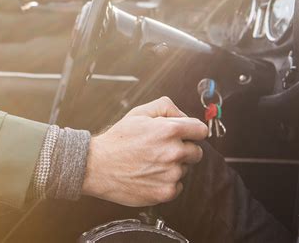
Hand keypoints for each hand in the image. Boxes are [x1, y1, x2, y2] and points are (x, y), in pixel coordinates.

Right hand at [82, 97, 207, 206]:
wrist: (97, 166)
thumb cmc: (117, 140)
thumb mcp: (139, 112)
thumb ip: (166, 107)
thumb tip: (184, 116)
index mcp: (170, 130)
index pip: (201, 130)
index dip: (192, 132)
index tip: (185, 136)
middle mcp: (174, 152)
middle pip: (197, 152)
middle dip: (183, 149)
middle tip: (161, 150)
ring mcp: (171, 174)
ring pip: (185, 170)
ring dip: (173, 167)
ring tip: (150, 163)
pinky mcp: (166, 192)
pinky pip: (178, 186)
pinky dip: (167, 182)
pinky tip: (150, 176)